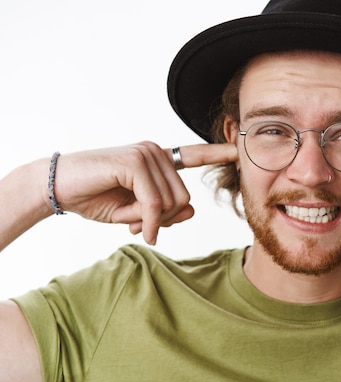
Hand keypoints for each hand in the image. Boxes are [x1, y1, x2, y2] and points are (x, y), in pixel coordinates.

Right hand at [53, 141, 237, 243]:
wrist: (56, 189)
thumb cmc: (96, 198)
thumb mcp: (136, 212)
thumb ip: (166, 212)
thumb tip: (192, 211)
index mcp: (157, 161)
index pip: (193, 156)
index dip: (217, 154)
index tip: (239, 150)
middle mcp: (155, 152)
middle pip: (184, 198)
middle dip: (164, 219)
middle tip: (138, 223)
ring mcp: (146, 154)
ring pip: (172, 202)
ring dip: (150, 220)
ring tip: (126, 217)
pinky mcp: (134, 162)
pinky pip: (154, 202)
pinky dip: (147, 220)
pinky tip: (132, 227)